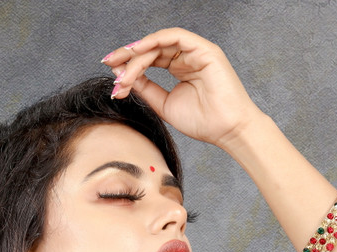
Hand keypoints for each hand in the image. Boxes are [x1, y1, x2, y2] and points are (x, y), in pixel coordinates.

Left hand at [101, 27, 256, 147]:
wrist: (226, 130)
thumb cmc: (203, 122)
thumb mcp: (164, 105)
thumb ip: (147, 89)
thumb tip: (124, 78)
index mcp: (179, 68)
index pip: (149, 60)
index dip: (129, 67)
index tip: (113, 78)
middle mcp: (186, 57)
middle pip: (151, 49)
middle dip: (128, 57)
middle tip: (109, 65)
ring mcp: (195, 51)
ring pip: (159, 44)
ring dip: (137, 53)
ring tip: (121, 67)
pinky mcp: (203, 49)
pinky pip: (174, 37)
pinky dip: (154, 41)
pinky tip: (138, 50)